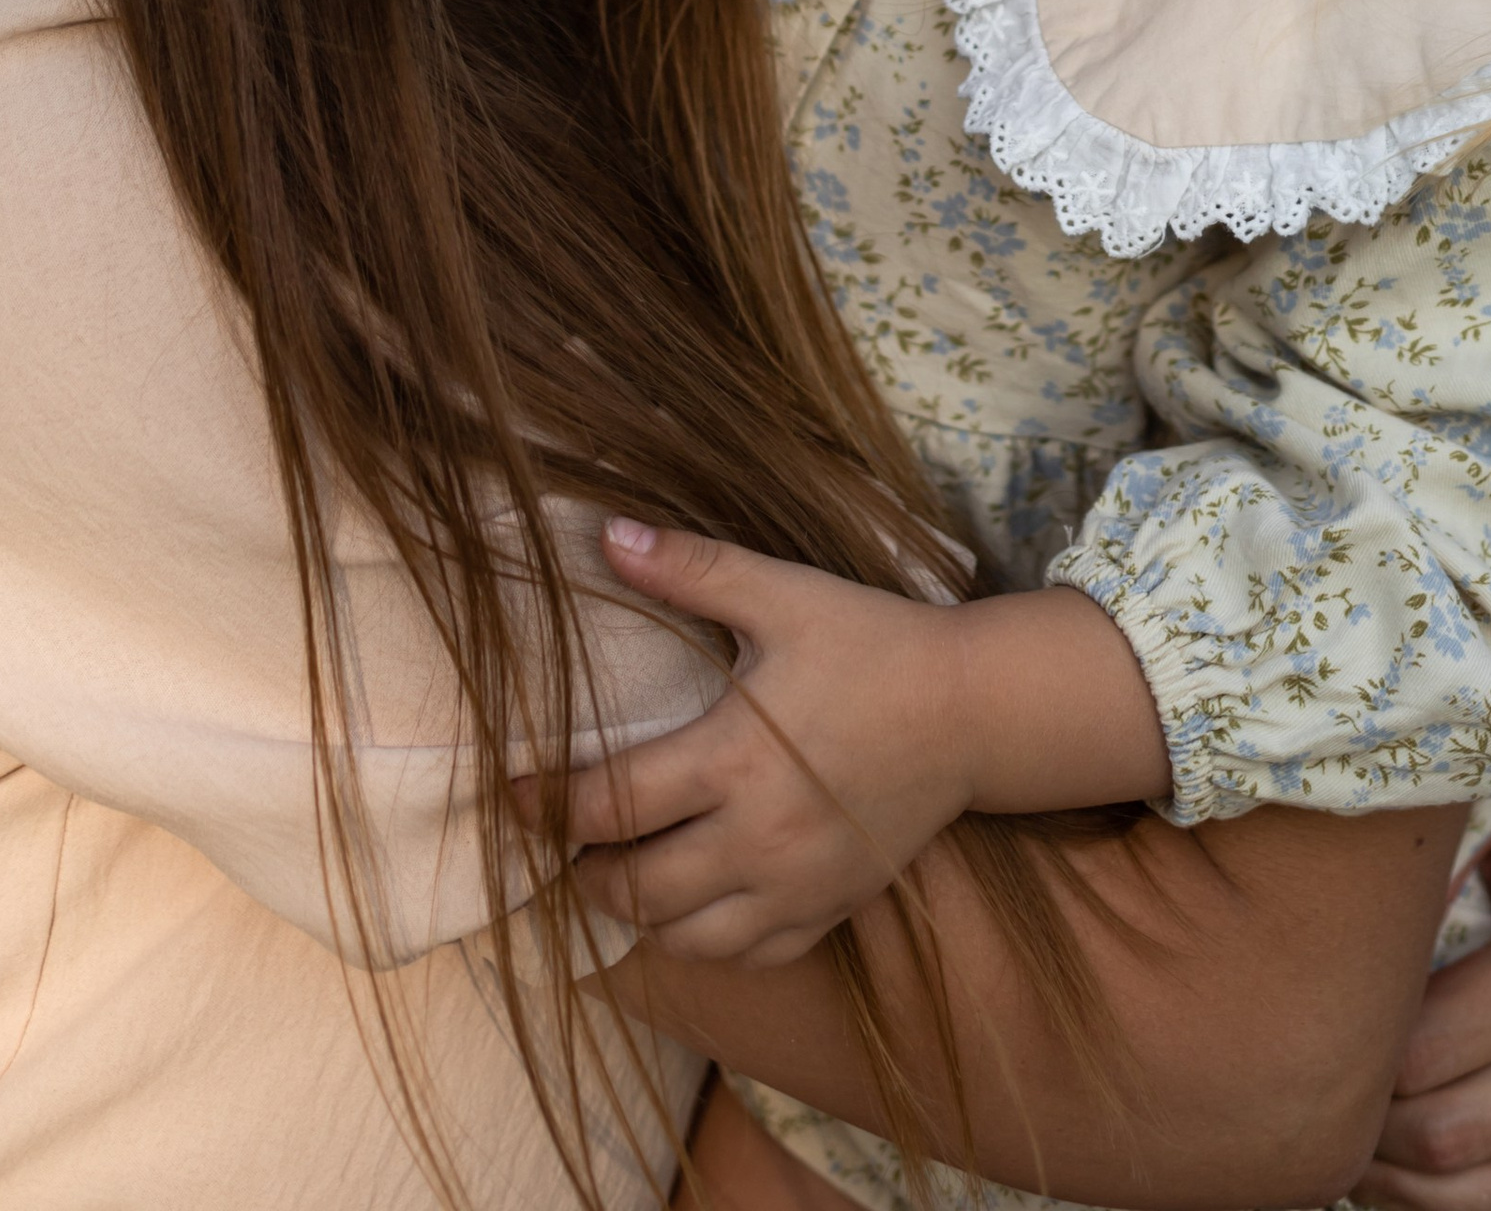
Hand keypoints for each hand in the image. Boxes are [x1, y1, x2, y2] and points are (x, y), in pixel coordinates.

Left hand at [553, 525, 973, 963]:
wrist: (973, 709)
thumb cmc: (875, 644)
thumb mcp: (785, 593)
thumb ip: (693, 568)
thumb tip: (605, 533)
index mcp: (736, 756)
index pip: (608, 806)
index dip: (545, 806)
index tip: (517, 792)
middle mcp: (758, 838)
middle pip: (631, 888)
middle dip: (582, 868)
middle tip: (565, 838)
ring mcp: (795, 886)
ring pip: (681, 938)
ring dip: (637, 912)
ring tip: (621, 870)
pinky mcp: (829, 909)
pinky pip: (746, 957)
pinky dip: (704, 940)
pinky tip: (692, 902)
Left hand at [1355, 707, 1490, 1210]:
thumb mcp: (1477, 799)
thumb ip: (1420, 893)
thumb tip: (1339, 987)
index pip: (1428, 1065)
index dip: (1349, 1064)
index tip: (1299, 1037)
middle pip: (1464, 1142)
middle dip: (1373, 1135)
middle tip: (1312, 1097)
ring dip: (1424, 1192)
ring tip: (1358, 1152)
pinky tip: (1458, 1194)